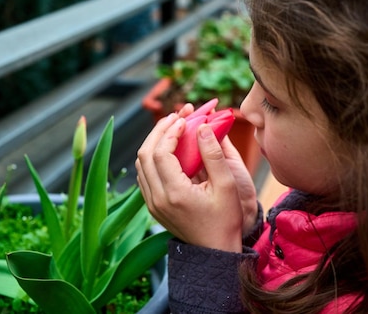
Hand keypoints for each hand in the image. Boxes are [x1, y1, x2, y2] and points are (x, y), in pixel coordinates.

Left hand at [136, 111, 243, 251]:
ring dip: (154, 142)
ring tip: (172, 128)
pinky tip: (168, 148)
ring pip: (140, 164)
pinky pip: (144, 175)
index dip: (171, 131)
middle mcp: (158, 199)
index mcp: (175, 193)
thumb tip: (203, 126)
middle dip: (159, 131)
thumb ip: (214, 154)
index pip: (161, 152)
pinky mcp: (153, 206)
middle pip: (144, 154)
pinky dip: (152, 156)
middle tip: (176, 117)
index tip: (185, 120)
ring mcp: (152, 204)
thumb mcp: (227, 185)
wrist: (215, 250)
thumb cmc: (226, 220)